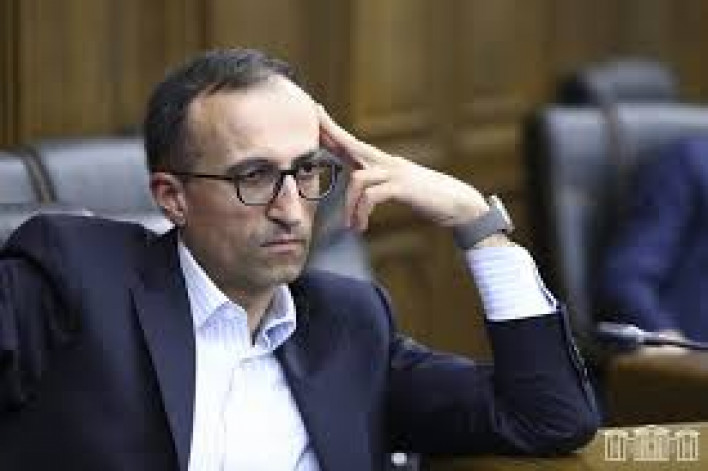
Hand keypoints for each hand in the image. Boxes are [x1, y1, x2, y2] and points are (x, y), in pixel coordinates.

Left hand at [318, 106, 487, 231]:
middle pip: (353, 144)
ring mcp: (396, 173)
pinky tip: (362, 226)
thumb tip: (358, 188)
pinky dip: (362, 212)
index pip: (353, 143)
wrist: (458, 202)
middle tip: (315, 118)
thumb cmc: (428, 197)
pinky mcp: (403, 187)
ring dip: (349, 206)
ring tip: (351, 225)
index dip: (334, 129)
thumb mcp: (398, 187)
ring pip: (357, 179)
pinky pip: (371, 196)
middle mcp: (388, 162)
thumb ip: (378, 184)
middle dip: (332, 133)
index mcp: (384, 162)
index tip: (317, 112)